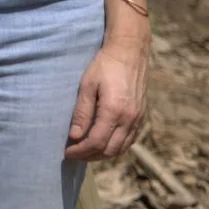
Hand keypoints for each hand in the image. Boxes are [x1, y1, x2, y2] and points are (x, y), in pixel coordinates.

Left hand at [66, 38, 148, 159]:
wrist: (129, 52)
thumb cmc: (104, 66)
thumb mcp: (87, 86)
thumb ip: (82, 112)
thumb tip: (74, 136)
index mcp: (114, 111)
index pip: (96, 142)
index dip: (81, 151)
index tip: (67, 152)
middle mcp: (129, 119)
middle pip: (110, 150)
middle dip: (90, 156)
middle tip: (74, 154)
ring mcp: (138, 119)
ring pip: (121, 148)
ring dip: (103, 154)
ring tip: (85, 152)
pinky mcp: (141, 116)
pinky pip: (130, 140)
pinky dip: (116, 147)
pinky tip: (103, 143)